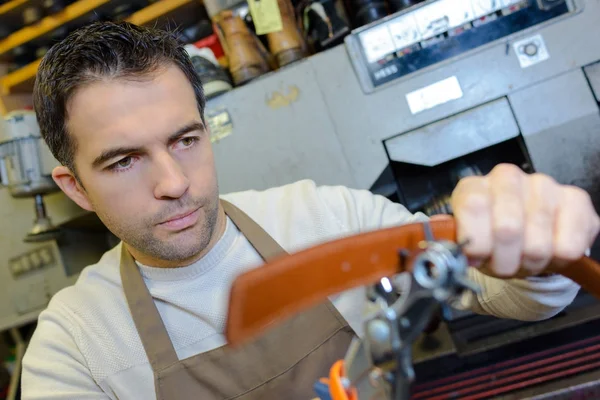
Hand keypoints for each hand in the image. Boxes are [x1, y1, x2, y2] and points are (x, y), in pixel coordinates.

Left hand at [450, 164, 599, 277]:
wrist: (524, 238)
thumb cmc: (490, 239)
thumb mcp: (464, 241)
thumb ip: (450, 239)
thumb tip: (435, 237)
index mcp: (474, 187)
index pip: (473, 206)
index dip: (475, 242)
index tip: (476, 260)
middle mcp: (507, 178)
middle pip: (507, 228)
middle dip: (504, 261)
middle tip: (503, 267)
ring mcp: (543, 185)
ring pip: (537, 243)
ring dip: (530, 264)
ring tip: (524, 261)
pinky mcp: (576, 200)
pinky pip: (569, 245)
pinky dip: (557, 261)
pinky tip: (549, 253)